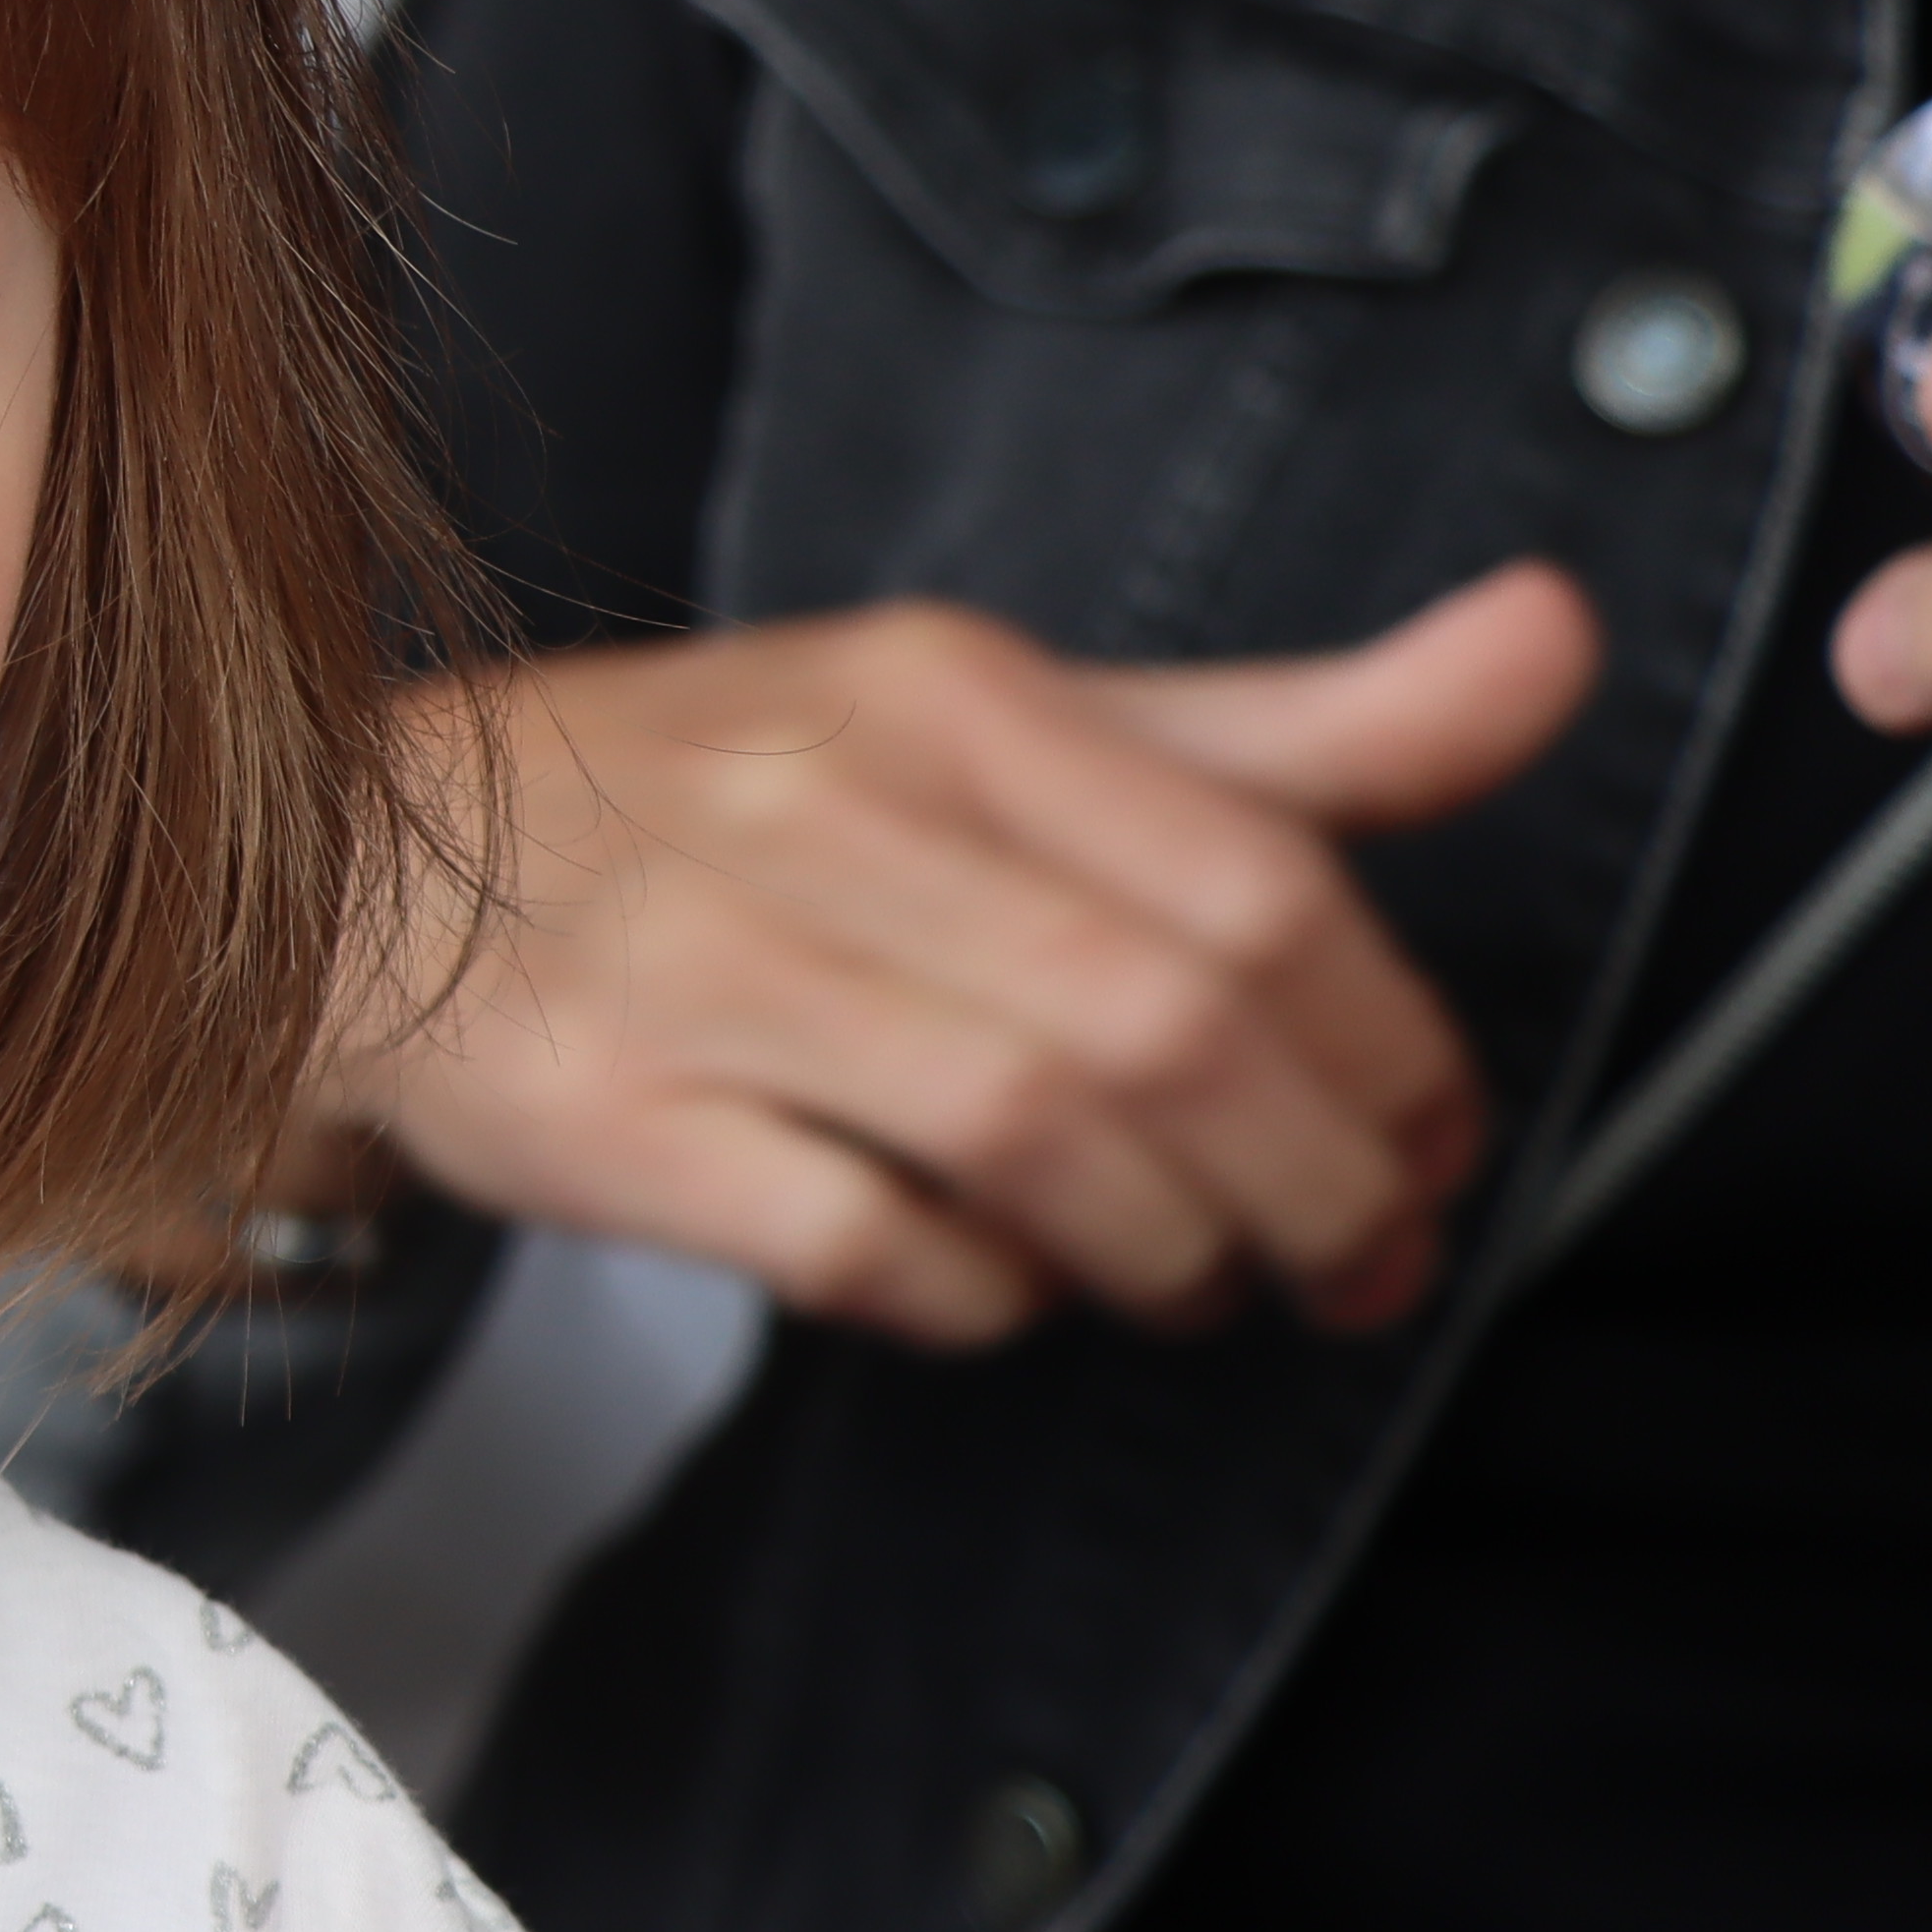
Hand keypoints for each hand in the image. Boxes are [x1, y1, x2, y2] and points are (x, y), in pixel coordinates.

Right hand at [343, 563, 1600, 1350]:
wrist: (377, 866)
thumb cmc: (728, 804)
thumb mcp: (1000, 727)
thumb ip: (1280, 731)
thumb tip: (1554, 638)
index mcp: (944, 698)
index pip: (1255, 880)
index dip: (1394, 1047)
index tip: (1434, 1141)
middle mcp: (819, 812)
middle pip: (1166, 1030)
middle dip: (1317, 1184)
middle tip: (1362, 1261)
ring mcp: (696, 968)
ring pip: (1030, 1141)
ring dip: (1167, 1252)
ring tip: (1200, 1283)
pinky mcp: (605, 1118)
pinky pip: (856, 1244)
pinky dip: (976, 1293)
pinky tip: (1003, 1283)